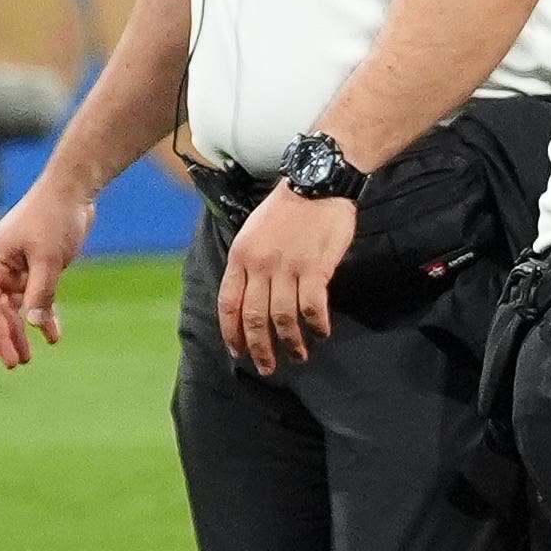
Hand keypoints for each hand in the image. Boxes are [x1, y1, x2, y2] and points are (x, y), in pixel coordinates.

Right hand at [0, 174, 95, 365]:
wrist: (73, 191)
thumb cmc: (55, 218)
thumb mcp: (50, 258)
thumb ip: (41, 292)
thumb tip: (33, 325)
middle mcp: (1, 266)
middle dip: (5, 337)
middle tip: (15, 364)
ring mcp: (19, 267)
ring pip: (17, 307)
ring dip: (22, 331)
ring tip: (29, 358)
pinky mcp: (39, 267)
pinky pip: (37, 297)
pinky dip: (44, 315)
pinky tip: (52, 336)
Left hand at [216, 182, 357, 374]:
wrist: (317, 183)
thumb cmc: (288, 208)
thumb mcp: (254, 232)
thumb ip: (251, 264)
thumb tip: (254, 297)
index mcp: (241, 257)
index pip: (229, 304)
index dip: (232, 333)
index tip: (238, 352)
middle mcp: (260, 265)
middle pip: (254, 317)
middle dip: (259, 348)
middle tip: (267, 367)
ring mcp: (288, 267)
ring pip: (283, 317)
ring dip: (290, 343)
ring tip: (299, 356)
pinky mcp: (315, 267)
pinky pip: (312, 306)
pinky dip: (316, 324)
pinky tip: (321, 333)